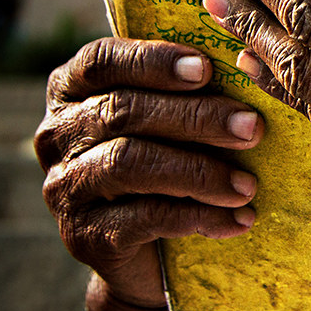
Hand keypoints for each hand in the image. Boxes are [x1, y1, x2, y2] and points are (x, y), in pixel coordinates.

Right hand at [34, 38, 263, 306]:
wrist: (149, 250)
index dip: (153, 61)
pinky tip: (239, 218)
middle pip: (124, 111)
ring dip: (200, 171)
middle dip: (196, 117)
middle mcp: (58, 134)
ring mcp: (65, 186)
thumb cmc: (170, 159)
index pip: (101, 60)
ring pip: (130, 164)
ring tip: (247, 184)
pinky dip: (199, 216)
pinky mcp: (83, 236)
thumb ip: (192, 90)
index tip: (206, 69)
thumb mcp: (173, 120)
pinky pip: (144, 218)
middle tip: (252, 127)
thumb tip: (248, 65)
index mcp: (73, 89)